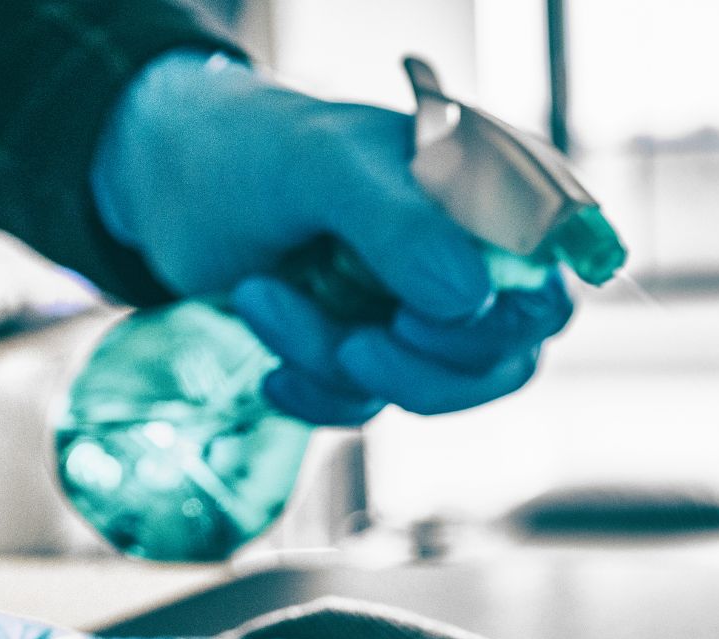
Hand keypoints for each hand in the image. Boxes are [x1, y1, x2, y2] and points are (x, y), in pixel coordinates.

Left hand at [90, 51, 573, 425]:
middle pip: (507, 358)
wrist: (166, 182)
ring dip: (340, 366)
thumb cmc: (253, 150)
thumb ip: (400, 225)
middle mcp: (473, 260)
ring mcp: (424, 315)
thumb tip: (469, 300)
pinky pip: (371, 408)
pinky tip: (270, 365)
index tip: (415, 320)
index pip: (551, 282)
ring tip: (263, 298)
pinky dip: (317, 394)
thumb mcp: (323, 167)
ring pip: (434, 391)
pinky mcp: (374, 356)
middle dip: (420, 367)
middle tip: (350, 343)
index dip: (504, 322)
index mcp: (490, 197)